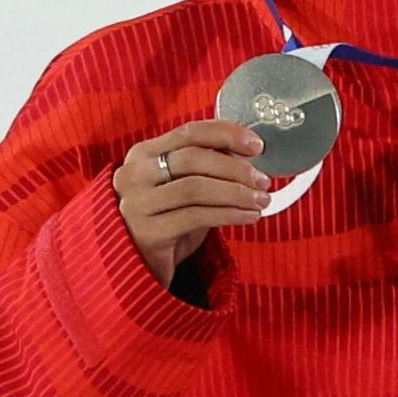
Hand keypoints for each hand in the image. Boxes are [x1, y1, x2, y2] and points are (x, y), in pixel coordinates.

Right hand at [115, 121, 268, 291]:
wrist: (142, 264)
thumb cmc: (169, 219)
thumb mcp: (186, 187)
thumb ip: (208, 167)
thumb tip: (250, 154)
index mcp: (143, 154)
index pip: (189, 132)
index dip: (227, 134)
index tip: (257, 145)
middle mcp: (134, 174)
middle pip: (193, 158)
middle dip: (236, 168)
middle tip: (263, 180)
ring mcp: (136, 203)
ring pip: (196, 187)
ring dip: (237, 193)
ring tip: (261, 200)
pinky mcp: (146, 232)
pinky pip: (196, 216)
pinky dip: (229, 214)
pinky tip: (249, 216)